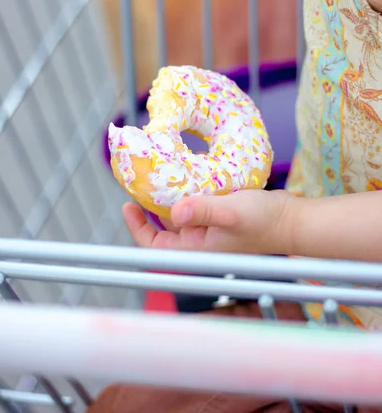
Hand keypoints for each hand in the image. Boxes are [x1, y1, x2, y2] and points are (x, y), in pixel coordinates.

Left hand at [122, 189, 293, 254]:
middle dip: (150, 206)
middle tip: (142, 182)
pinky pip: (195, 203)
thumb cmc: (264, 222)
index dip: (138, 228)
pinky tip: (187, 171)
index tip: (128, 205)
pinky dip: (188, 190)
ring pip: (179, 212)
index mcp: (197, 249)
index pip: (156, 246)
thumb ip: (204, 211)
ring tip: (160, 173)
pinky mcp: (217, 215)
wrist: (291, 219)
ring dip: (169, 195)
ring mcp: (208, 228)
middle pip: (163, 227)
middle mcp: (198, 240)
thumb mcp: (231, 213)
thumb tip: (174, 212)